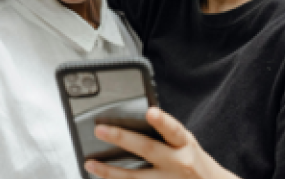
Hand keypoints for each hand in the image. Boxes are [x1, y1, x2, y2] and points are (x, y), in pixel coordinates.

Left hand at [85, 107, 239, 178]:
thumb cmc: (194, 161)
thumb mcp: (187, 143)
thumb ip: (167, 134)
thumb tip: (138, 118)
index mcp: (185, 144)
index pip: (173, 130)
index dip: (162, 121)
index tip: (150, 112)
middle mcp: (178, 163)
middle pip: (147, 149)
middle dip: (122, 138)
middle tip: (100, 130)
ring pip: (136, 177)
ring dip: (110, 171)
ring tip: (90, 163)